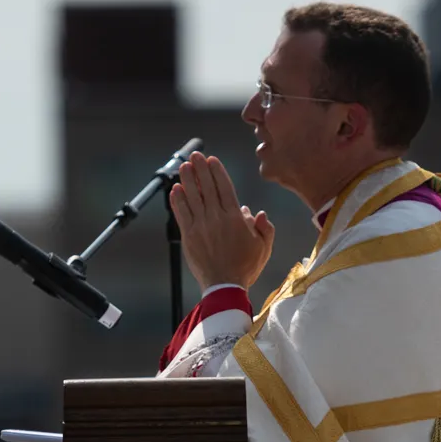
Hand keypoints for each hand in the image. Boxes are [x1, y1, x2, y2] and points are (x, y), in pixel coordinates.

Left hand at [168, 153, 274, 290]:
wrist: (225, 286)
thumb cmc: (245, 267)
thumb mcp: (264, 247)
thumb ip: (265, 228)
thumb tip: (257, 211)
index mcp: (235, 218)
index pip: (224, 187)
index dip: (216, 171)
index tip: (211, 160)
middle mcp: (217, 218)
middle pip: (207, 187)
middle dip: (200, 169)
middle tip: (194, 155)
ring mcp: (201, 226)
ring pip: (192, 197)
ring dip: (187, 179)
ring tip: (183, 166)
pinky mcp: (189, 236)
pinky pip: (181, 213)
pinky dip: (178, 200)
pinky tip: (175, 189)